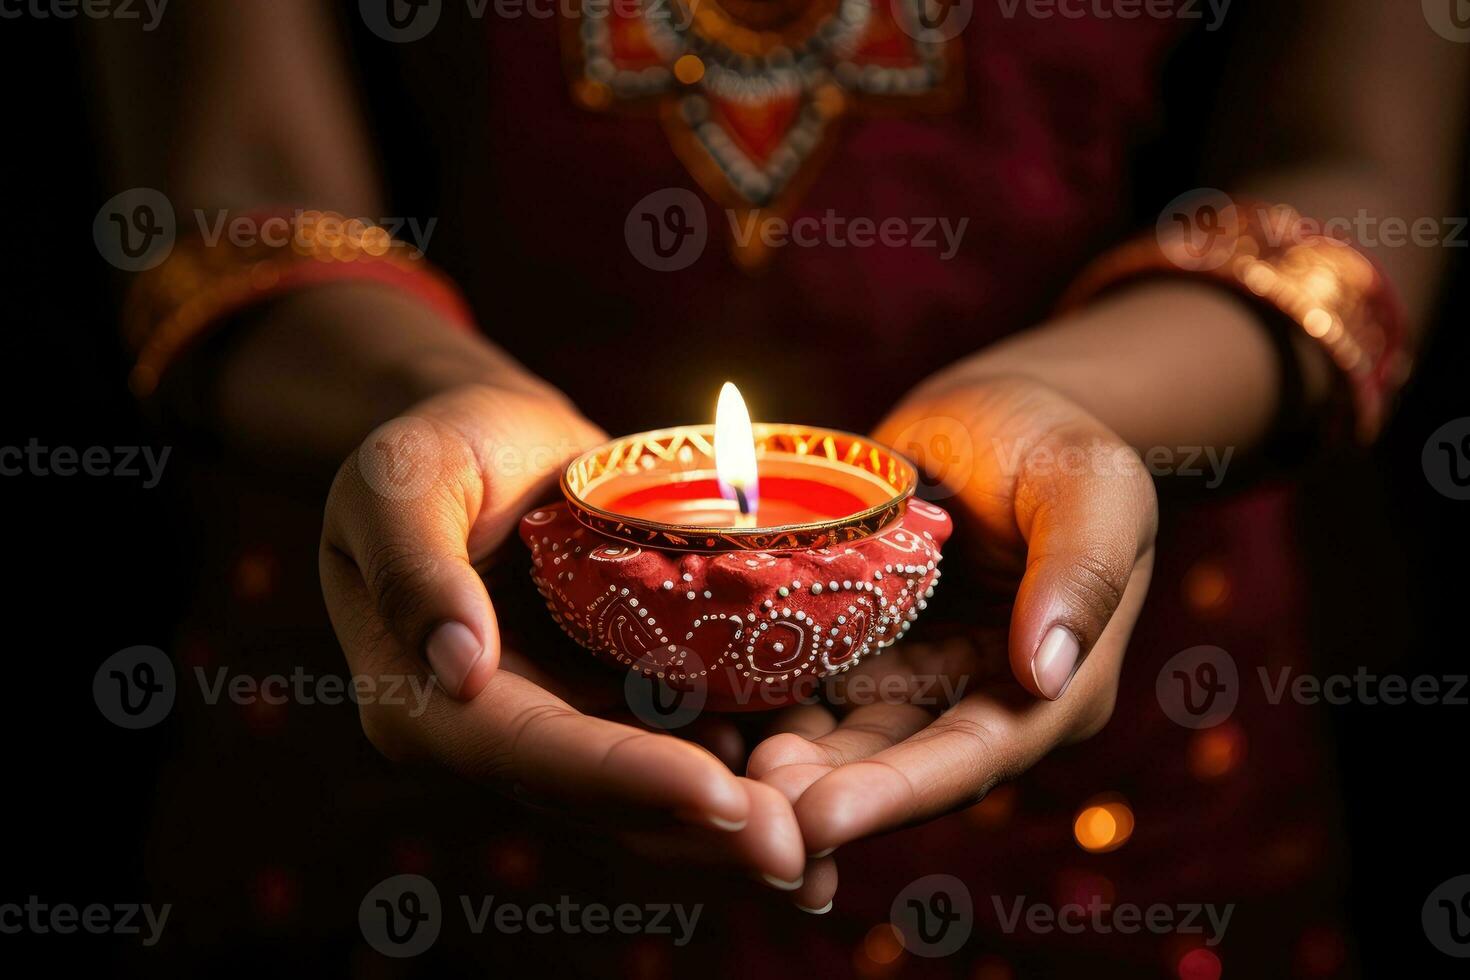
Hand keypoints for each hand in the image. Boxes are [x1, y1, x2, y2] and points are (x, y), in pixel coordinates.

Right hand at [319, 383, 807, 888]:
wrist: (493, 435)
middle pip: (599, 799)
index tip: (716, 794)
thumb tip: (458, 666)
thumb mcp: (402, 478)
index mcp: (424, 700)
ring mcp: (558, 722)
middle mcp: (492, 734)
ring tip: (816, 843)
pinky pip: (674, 746)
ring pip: (645, 795)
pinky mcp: (609, 699)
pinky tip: (806, 782)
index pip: (531, 753)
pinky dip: (735, 768)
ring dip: (727, 823)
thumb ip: (415, 566)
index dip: (624, 777)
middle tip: (794, 855)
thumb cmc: (436, 446)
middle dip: (696, 829)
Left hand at [748, 375, 1156, 854]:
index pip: (977, 754)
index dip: (901, 792)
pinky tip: (714, 722)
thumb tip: (1047, 673)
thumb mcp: (1089, 485)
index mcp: (1057, 687)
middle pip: (903, 764)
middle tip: (750, 810)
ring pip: (851, 738)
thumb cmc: (1054, 439)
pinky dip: (772, 705)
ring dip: (794, 762)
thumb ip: (1080, 571)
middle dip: (828, 794)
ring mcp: (922, 677)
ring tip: (724, 775)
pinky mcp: (871, 647)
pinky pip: (820, 686)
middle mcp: (985, 699)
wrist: (995, 411)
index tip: (824, 818)